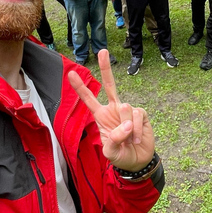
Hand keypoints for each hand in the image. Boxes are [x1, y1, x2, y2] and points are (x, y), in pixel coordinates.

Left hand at [68, 50, 154, 171]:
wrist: (138, 161)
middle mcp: (114, 109)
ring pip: (125, 109)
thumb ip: (113, 140)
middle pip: (110, 85)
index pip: (89, 99)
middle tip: (102, 51)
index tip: (70, 74)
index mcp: (101, 116)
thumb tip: (126, 125)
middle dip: (105, 68)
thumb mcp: (111, 152)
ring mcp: (128, 111)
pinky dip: (137, 130)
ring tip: (129, 141)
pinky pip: (138, 117)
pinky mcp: (141, 114)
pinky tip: (137, 139)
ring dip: (127, 128)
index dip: (80, 87)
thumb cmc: (120, 156)